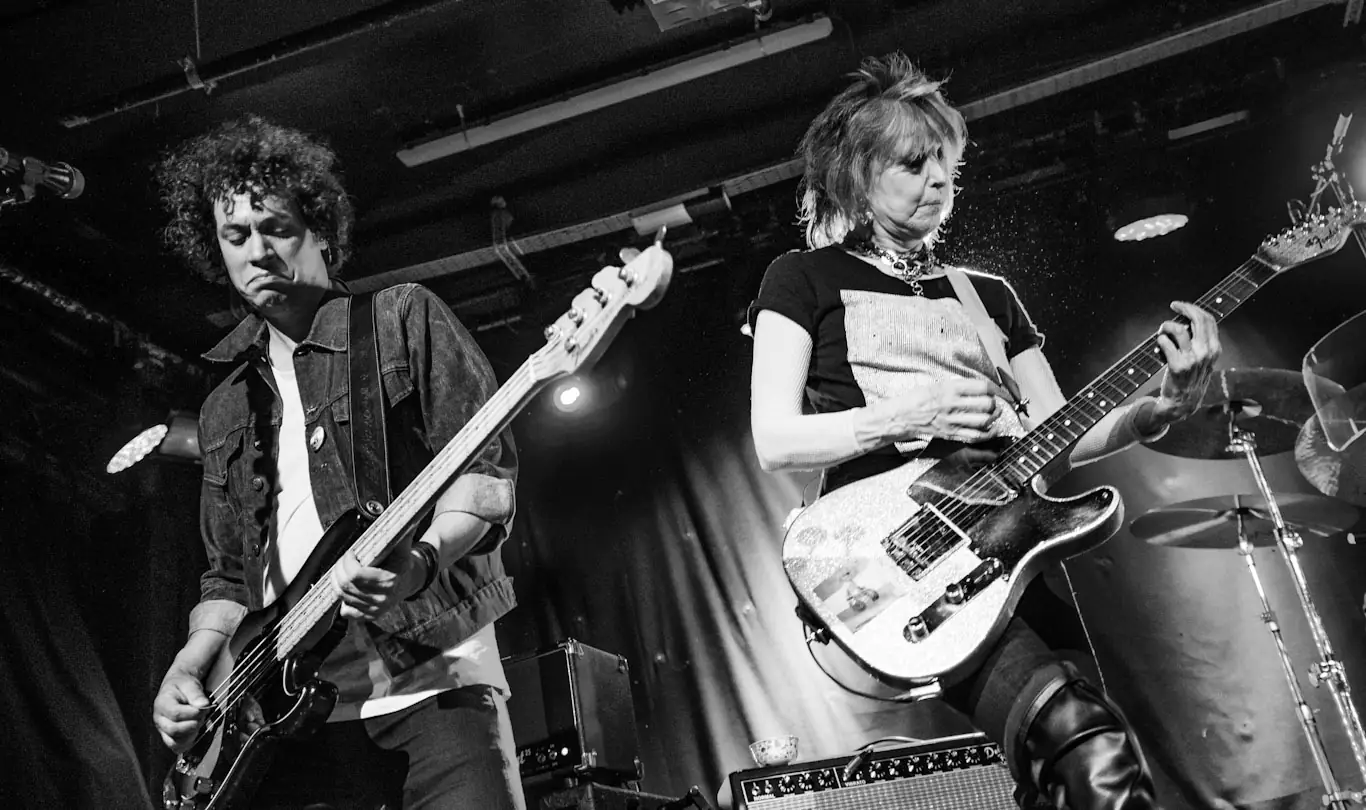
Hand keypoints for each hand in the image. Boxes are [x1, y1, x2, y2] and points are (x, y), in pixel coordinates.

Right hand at [153, 669, 211, 752]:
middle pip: (173, 730)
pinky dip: (187, 742)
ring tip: (198, 722)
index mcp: (162, 703)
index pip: (175, 713)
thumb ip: (196, 693)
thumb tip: (204, 705)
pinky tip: (195, 732)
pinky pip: (176, 746)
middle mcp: (159, 718)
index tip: (204, 708)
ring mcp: (162, 729)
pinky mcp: (168, 736)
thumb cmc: (183, 685)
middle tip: (202, 715)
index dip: (192, 713)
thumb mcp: (190, 683)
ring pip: (174, 741)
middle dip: (193, 724)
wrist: (177, 688)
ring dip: (191, 734)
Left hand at [334, 534, 424, 621]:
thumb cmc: (401, 565)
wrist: (408, 583)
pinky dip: (343, 599)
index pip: (356, 574)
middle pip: (345, 585)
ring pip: (342, 596)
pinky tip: (348, 588)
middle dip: (339, 569)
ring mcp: (374, 610)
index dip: (347, 562)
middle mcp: (381, 599)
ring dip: (337, 581)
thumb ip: (402, 536)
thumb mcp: (402, 549)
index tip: (350, 553)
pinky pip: (346, 611)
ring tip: (342, 571)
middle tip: (343, 560)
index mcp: (388, 581)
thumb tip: (406, 522)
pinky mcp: (368, 616)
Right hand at [879, 378, 1005, 443]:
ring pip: (984, 420)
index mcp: (950, 389)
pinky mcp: (952, 433)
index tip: (998, 390)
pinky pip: (975, 436)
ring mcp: (953, 421)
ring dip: (994, 417)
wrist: (903, 416)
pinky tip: (993, 429)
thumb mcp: (938, 385)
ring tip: (995, 413)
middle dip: (995, 403)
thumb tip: (981, 388)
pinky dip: (988, 433)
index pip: (982, 387)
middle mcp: (953, 405)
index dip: (995, 388)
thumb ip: (959, 386)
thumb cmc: (918, 399)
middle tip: (995, 402)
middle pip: (986, 404)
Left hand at [1153, 301, 1220, 423]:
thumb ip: (1201, 342)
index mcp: (1214, 349)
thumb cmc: (1190, 379)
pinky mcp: (1178, 366)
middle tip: (1173, 306)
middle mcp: (1206, 352)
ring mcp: (1193, 359)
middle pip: (1197, 319)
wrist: (1182, 403)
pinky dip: (1159, 340)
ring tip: (1162, 332)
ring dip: (1167, 326)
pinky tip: (1158, 346)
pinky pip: (1165, 343)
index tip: (1181, 306)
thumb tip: (1189, 320)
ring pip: (1179, 329)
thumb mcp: (1203, 360)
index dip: (1193, 308)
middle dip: (1184, 308)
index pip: (1208, 320)